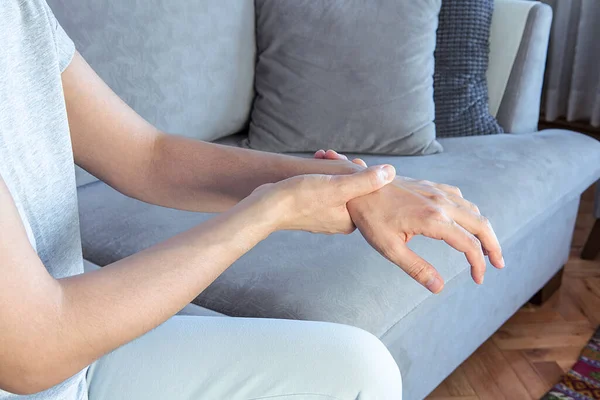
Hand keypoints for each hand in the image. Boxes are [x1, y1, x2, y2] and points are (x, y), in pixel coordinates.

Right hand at [245, 165, 395, 234]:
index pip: (367, 194)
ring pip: (337, 185)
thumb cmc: (300, 198)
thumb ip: (366, 181)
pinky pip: (323, 187)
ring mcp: (323, 215)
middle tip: (333, 156)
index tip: (353, 161)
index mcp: (350, 221)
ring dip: (332, 167)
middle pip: (353, 188)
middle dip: (345, 168)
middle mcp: (339, 221)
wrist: (265, 208)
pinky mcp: (309, 208)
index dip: (363, 173)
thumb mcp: (337, 187)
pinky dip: (320, 173)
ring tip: (321, 155)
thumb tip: (391, 172)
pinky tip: (314, 161)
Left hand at [315, 149, 503, 292]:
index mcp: (434, 219)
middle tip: (499, 264)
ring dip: (483, 229)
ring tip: (485, 248)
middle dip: (493, 246)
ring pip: (472, 209)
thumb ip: (417, 268)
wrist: (356, 188)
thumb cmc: (370, 218)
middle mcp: (441, 202)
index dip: (479, 264)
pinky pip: (459, 198)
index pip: (469, 245)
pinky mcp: (430, 185)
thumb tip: (439, 288)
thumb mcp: (390, 248)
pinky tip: (464, 222)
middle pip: (480, 224)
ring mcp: (436, 191)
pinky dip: (470, 212)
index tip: (478, 279)